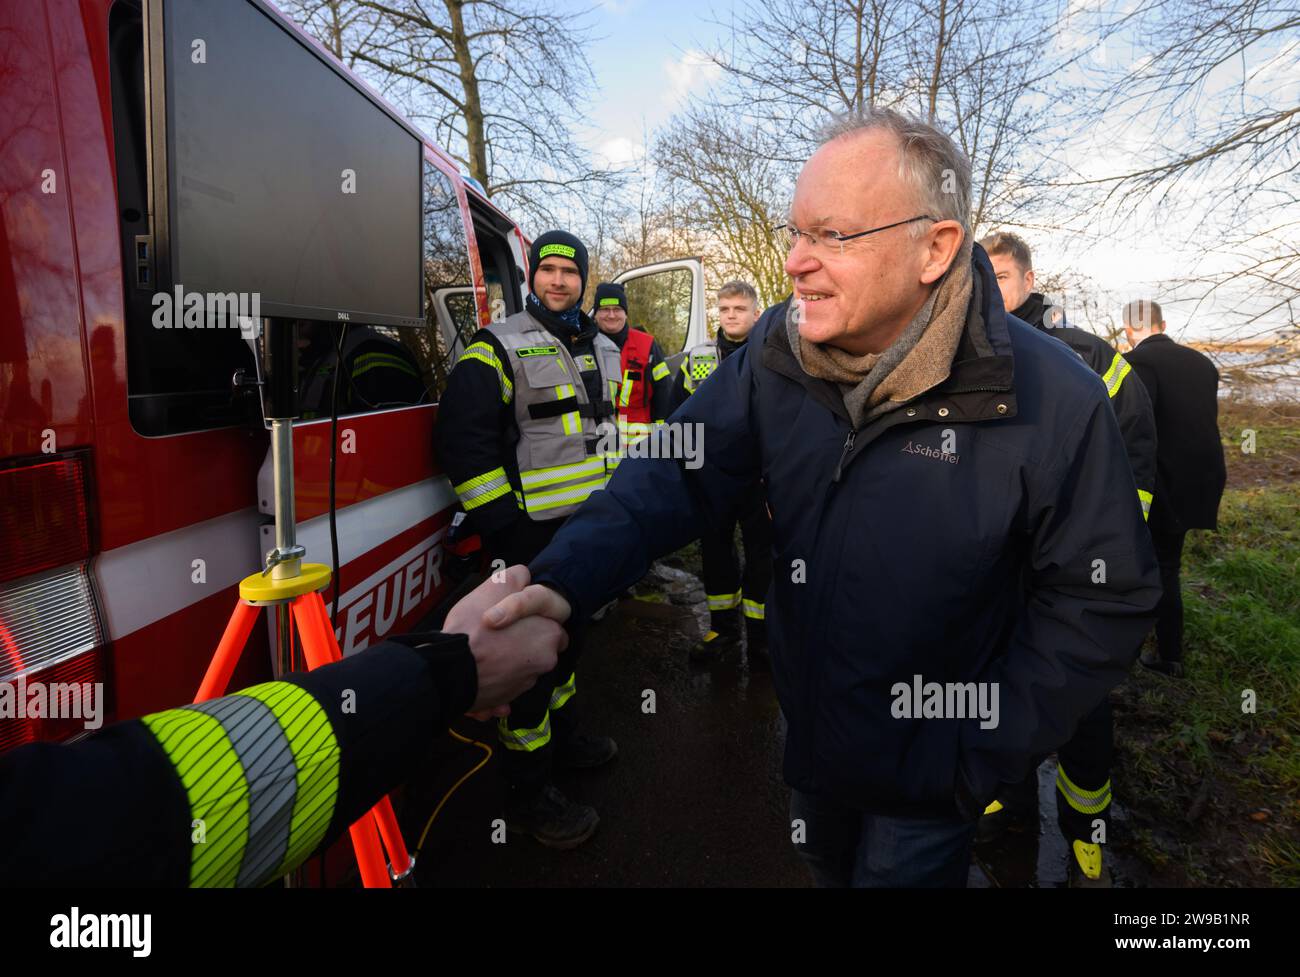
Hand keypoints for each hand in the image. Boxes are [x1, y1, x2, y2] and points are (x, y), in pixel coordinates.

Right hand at [443, 565, 566, 718]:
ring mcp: (523, 687)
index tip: (514, 621)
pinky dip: (492, 687)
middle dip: (520, 646)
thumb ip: (518, 577)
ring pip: (515, 672)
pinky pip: (500, 692)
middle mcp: (543, 665)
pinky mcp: (503, 702)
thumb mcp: (498, 585)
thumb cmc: (475, 627)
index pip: (553, 628)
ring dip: (502, 667)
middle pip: (535, 652)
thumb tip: (524, 577)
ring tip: (480, 654)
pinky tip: (477, 677)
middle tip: (496, 636)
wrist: (450, 669)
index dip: (533, 622)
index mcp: (549, 637)